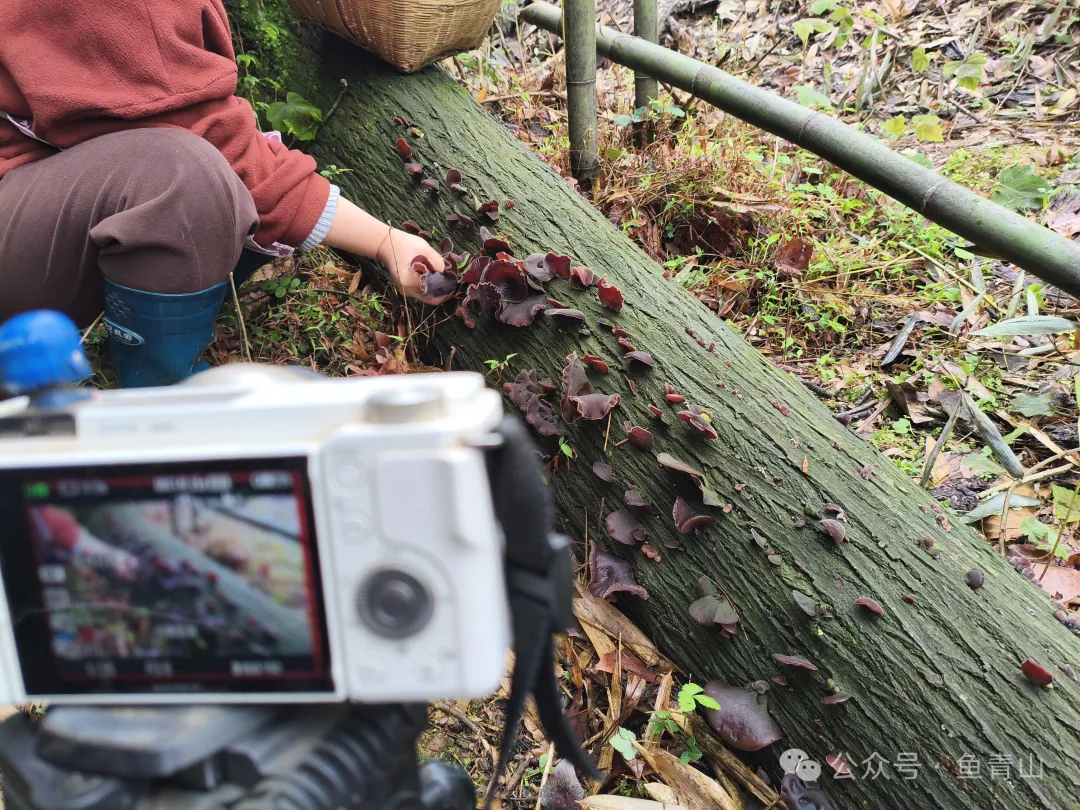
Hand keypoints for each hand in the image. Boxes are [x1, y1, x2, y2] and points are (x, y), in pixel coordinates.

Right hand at [321, 197, 450, 305]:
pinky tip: (433, 277)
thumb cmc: (405, 244)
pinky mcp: (404, 289)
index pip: (434, 292)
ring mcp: (405, 292)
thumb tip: (448, 274)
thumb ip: (438, 263)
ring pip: (426, 297)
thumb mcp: (425, 250)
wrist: (386, 244)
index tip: (453, 281)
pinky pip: (421, 293)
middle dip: (442, 291)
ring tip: (442, 278)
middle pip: (431, 298)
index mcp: (410, 282)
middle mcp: (407, 291)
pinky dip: (428, 288)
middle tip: (449, 281)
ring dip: (435, 290)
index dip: (446, 289)